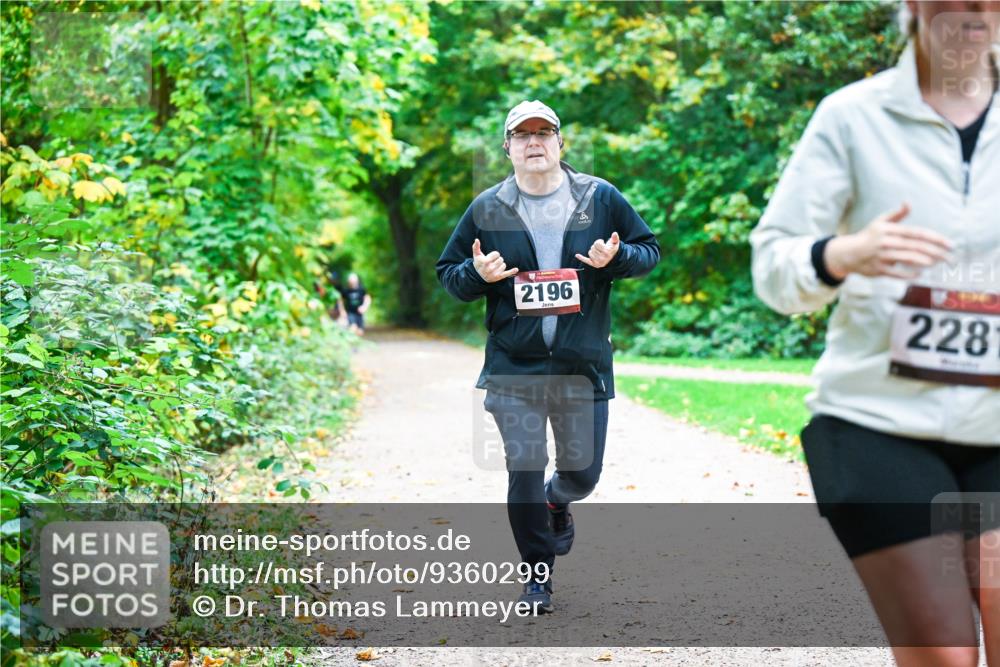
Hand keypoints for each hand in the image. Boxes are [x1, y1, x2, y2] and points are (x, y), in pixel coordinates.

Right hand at [472, 238, 518, 281]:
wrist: (479, 276)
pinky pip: (507, 273)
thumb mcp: (476, 255)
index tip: (491, 257)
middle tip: (493, 262)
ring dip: (500, 265)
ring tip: (495, 266)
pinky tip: (516, 269)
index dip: (494, 254)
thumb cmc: (479, 263)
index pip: (496, 254)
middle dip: (497, 259)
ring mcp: (494, 273)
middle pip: (501, 259)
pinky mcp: (498, 277)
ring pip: (504, 265)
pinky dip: (512, 271)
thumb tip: (476, 239)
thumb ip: (476, 247)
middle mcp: (490, 268)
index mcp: (485, 262)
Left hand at [575, 232, 619, 267]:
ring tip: (599, 252)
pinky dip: (581, 258)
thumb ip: (615, 238)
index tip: (602, 243)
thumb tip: (614, 233)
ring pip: (590, 252)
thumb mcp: (615, 243)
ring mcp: (597, 262)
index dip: (599, 241)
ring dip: (593, 250)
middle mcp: (602, 259)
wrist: (613, 257)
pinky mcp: (594, 264)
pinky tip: (577, 255)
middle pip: (593, 247)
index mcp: (607, 253)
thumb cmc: (612, 248)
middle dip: (596, 246)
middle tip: (601, 248)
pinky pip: (586, 260)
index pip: (597, 243)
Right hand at [823, 203, 952, 280]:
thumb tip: (908, 202)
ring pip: (908, 259)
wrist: (847, 253)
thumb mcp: (880, 222)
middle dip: (936, 252)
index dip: (935, 238)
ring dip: (925, 262)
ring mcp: (882, 256)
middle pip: (916, 247)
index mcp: (889, 230)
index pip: (917, 233)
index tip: (950, 244)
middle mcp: (886, 242)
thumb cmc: (868, 236)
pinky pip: (896, 273)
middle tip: (950, 258)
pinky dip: (909, 274)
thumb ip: (897, 214)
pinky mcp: (878, 269)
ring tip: (938, 263)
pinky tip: (920, 274)